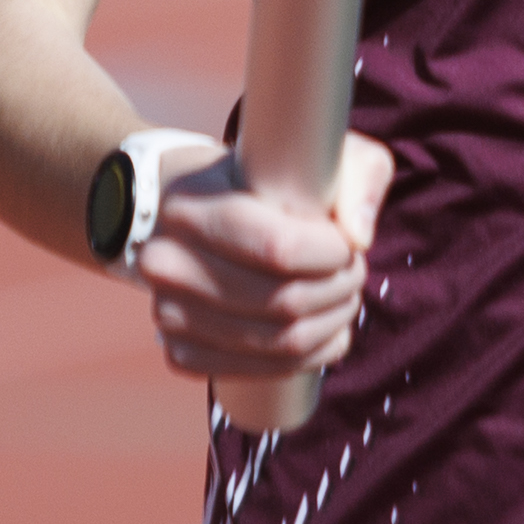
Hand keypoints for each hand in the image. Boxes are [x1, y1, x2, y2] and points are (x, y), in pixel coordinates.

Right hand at [132, 132, 396, 381]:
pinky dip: (308, 357)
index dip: (330, 255)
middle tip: (355, 272)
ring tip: (346, 298)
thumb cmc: (269, 178)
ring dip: (331, 325)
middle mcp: (164, 262)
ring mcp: (166, 312)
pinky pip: (257, 371)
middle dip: (338, 290)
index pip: (277, 248)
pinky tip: (328, 332)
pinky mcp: (179, 350)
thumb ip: (354, 177)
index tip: (348, 245)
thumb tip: (359, 238)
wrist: (205, 210)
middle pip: (282, 301)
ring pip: (277, 341)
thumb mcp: (316, 152)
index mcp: (190, 204)